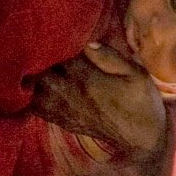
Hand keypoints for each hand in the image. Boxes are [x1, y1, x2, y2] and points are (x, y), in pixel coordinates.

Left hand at [31, 51, 166, 151]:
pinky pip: (38, 109)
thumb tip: (88, 43)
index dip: (59, 44)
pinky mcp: (64, 122)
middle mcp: (72, 95)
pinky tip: (39, 89)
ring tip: (41, 69)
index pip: (62, 56)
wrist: (141, 139)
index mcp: (88, 80)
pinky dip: (34, 98)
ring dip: (35, 80)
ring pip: (35, 92)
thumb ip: (111, 57)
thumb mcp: (136, 75)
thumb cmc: (142, 103)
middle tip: (49, 52)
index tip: (61, 37)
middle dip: (43, 62)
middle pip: (42, 73)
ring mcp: (65, 111)